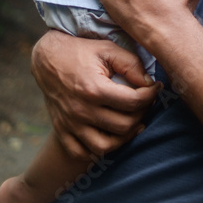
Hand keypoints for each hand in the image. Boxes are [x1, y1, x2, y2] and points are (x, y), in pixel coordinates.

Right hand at [31, 30, 158, 158]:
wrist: (48, 59)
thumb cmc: (82, 52)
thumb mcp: (108, 49)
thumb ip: (131, 65)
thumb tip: (149, 83)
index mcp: (94, 89)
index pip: (133, 102)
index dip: (150, 96)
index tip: (155, 88)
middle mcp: (81, 111)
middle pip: (123, 126)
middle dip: (141, 115)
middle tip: (145, 103)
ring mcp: (70, 124)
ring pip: (105, 147)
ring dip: (124, 137)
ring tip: (133, 122)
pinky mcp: (61, 131)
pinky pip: (82, 153)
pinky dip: (98, 151)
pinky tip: (109, 135)